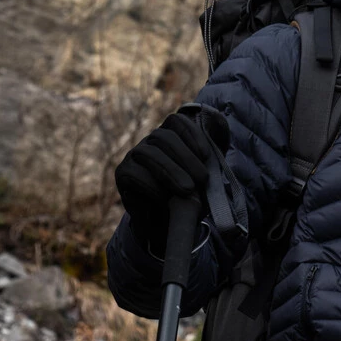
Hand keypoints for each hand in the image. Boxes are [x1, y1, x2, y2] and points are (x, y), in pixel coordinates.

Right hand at [114, 110, 222, 249]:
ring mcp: (134, 156)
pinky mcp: (123, 174)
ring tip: (188, 190)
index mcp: (172, 135)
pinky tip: (167, 199)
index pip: (177, 121)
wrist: (173, 223)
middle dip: (186, 158)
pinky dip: (153, 186)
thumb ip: (216, 144)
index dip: (193, 134)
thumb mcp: (211, 170)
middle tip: (202, 179)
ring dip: (171, 171)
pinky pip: (135, 173)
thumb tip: (217, 117)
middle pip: (163, 136)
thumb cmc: (194, 193)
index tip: (207, 156)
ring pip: (148, 153)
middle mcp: (151, 141)